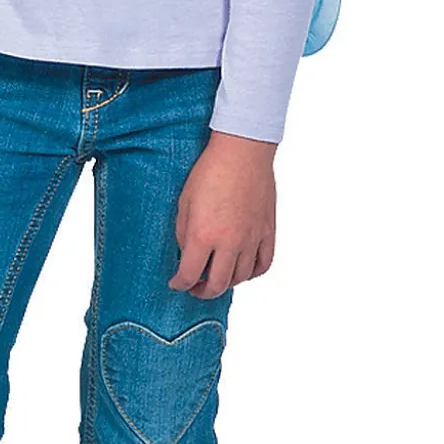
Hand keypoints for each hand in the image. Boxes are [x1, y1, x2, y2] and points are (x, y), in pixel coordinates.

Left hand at [169, 131, 276, 297]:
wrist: (242, 151)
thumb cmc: (210, 170)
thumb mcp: (185, 201)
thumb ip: (183, 232)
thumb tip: (187, 252)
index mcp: (204, 235)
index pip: (189, 275)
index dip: (179, 283)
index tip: (175, 283)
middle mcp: (229, 243)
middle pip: (217, 285)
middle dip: (202, 291)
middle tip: (195, 287)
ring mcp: (251, 239)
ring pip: (240, 278)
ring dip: (226, 283)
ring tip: (217, 277)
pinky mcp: (267, 231)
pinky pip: (263, 264)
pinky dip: (252, 273)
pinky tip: (242, 269)